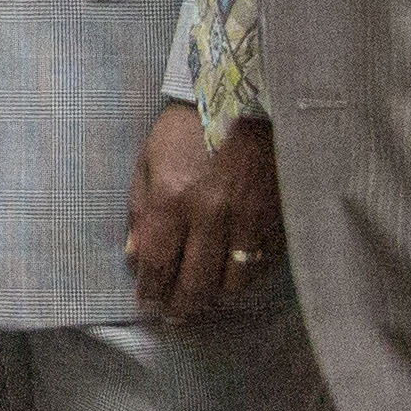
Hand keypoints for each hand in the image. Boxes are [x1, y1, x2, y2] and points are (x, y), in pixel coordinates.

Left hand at [124, 101, 286, 319]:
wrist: (244, 98)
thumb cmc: (188, 128)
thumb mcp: (149, 161)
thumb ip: (140, 210)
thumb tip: (134, 255)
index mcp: (171, 200)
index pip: (156, 265)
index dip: (150, 290)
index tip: (147, 300)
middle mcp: (210, 216)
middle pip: (195, 284)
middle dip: (181, 305)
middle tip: (174, 313)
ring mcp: (248, 221)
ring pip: (233, 283)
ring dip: (215, 296)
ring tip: (205, 298)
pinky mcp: (277, 219)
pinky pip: (262, 265)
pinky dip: (246, 276)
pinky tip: (234, 276)